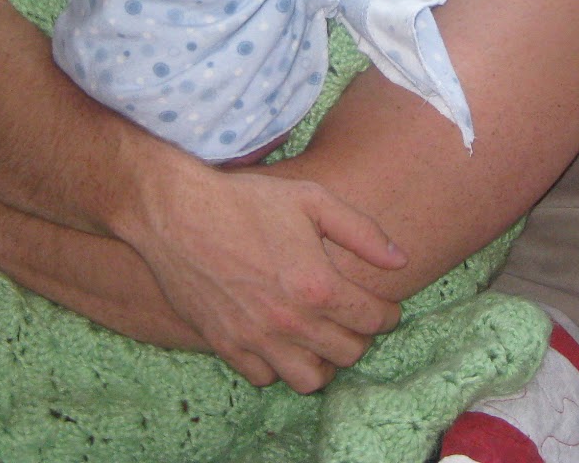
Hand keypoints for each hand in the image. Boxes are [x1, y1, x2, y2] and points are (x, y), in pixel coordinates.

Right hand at [124, 165, 407, 393]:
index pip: (374, 320)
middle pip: (349, 353)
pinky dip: (277, 365)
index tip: (382, 305)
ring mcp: (256, 338)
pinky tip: (279, 339)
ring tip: (319, 335)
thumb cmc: (247, 200)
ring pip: (310, 379)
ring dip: (322, 360)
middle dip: (359, 335)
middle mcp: (290, 321)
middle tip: (351, 315)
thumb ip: (362, 233)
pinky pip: (264, 378)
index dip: (386, 312)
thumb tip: (400, 261)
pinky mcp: (225, 345)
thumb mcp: (312, 200)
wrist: (177, 213)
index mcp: (318, 286)